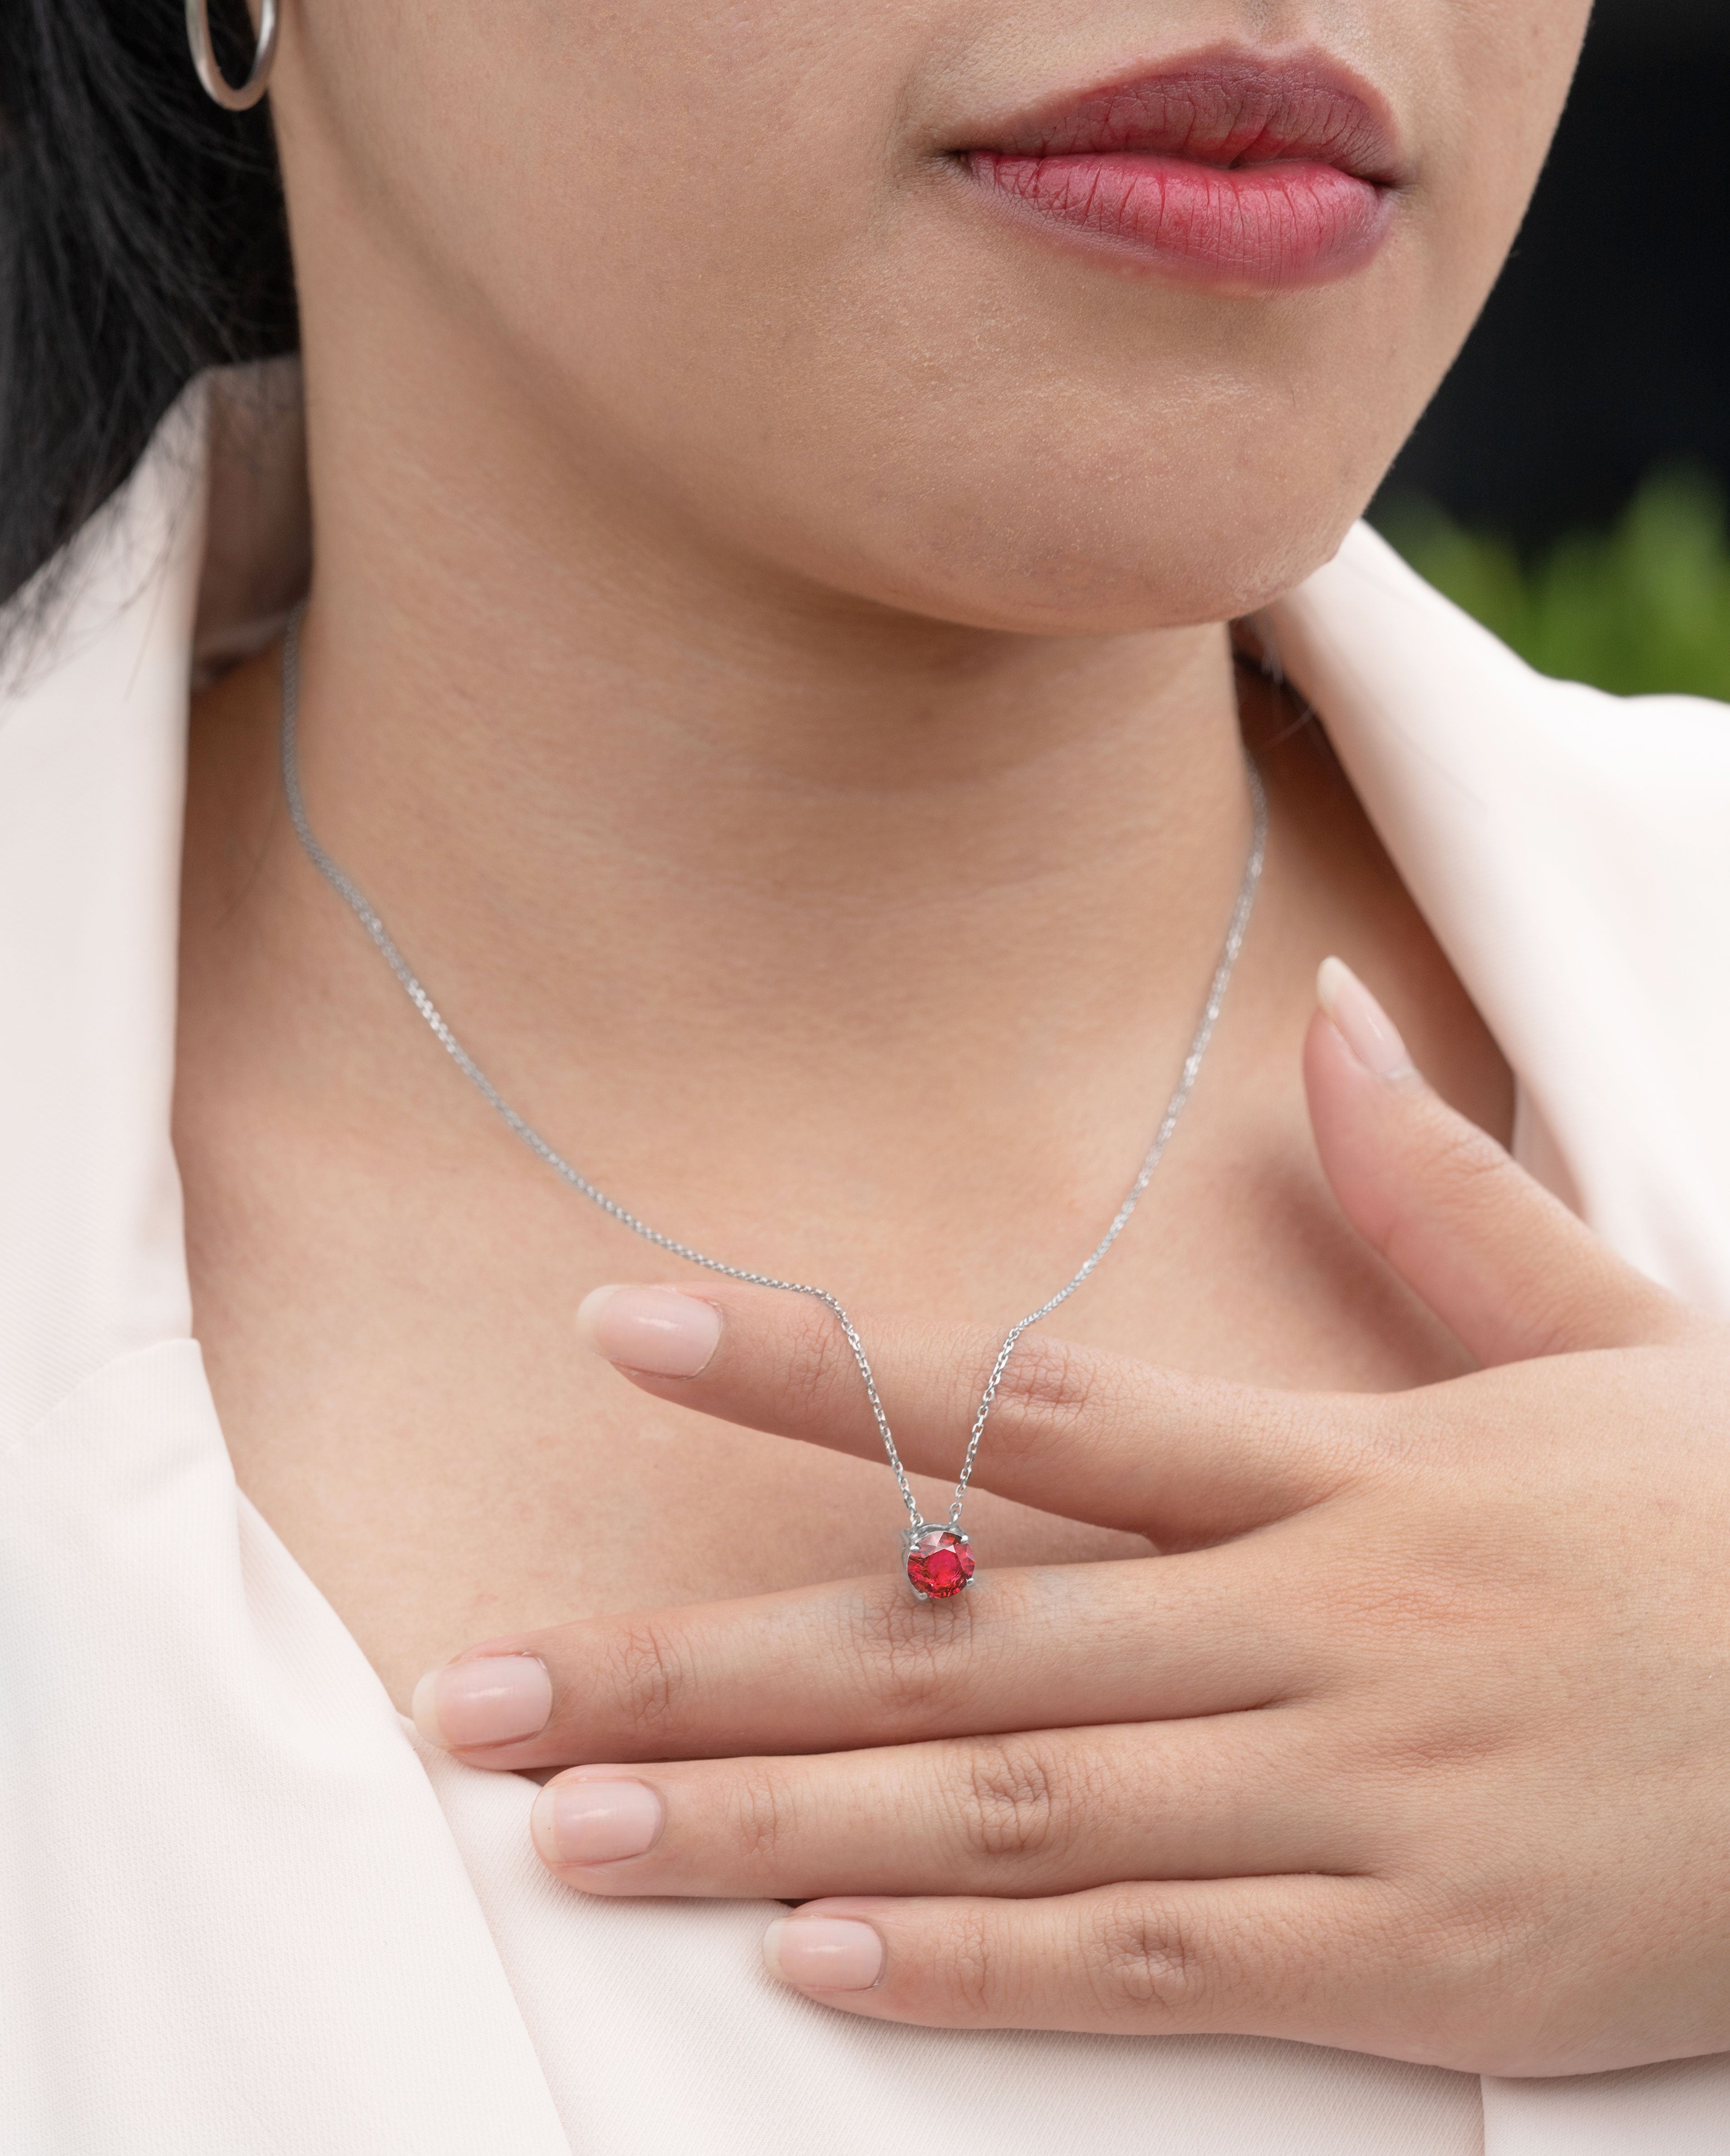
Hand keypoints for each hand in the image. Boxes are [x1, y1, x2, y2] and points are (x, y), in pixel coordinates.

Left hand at [411, 965, 1729, 2075]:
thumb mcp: (1609, 1335)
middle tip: (490, 1685)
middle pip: (950, 1637)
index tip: (623, 1336)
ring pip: (1007, 1808)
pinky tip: (811, 1959)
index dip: (813, 1369)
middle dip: (702, 1665)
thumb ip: (1440, 1200)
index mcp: (1340, 1468)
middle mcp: (1308, 1625)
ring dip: (776, 1826)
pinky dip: (975, 1963)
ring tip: (580, 1830)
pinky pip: (1147, 1957)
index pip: (1020, 1402)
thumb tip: (1328, 1025)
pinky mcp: (1409, 1956)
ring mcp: (1351, 1797)